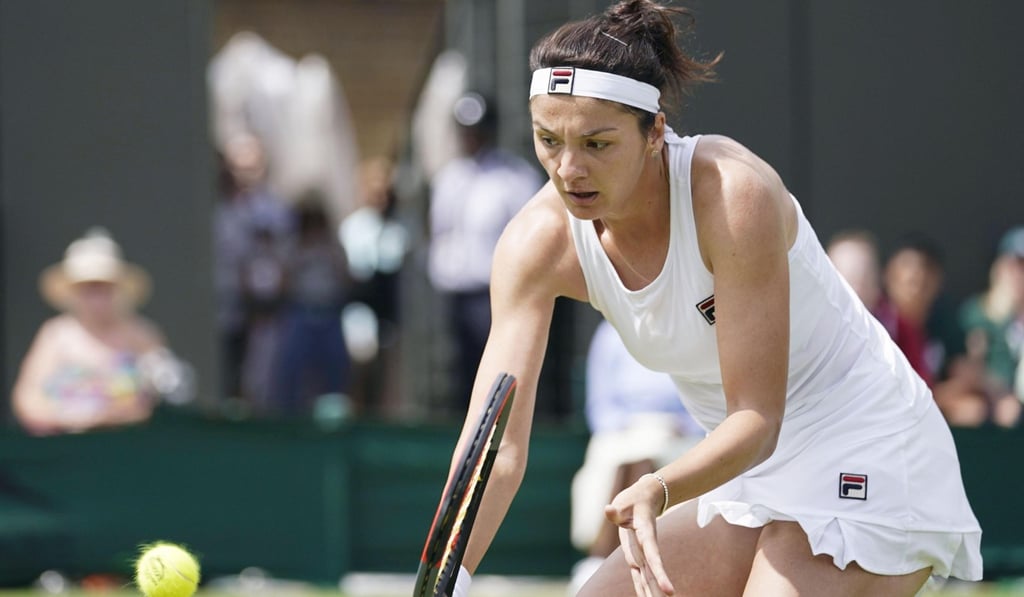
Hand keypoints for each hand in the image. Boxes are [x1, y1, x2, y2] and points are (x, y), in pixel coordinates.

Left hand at [604, 476, 674, 595]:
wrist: (644, 498)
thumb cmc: (632, 500)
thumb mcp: (622, 503)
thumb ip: (616, 511)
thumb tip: (608, 510)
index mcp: (645, 535)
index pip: (653, 557)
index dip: (660, 574)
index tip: (669, 591)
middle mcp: (646, 548)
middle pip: (653, 573)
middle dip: (657, 591)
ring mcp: (642, 554)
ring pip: (647, 577)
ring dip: (651, 592)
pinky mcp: (637, 556)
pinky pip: (640, 576)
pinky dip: (642, 588)